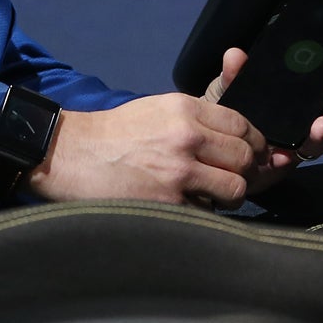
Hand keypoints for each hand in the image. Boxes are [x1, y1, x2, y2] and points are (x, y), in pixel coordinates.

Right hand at [22, 92, 268, 209]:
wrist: (68, 154)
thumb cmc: (116, 135)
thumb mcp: (158, 109)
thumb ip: (201, 117)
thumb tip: (246, 138)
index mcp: (185, 109)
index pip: (243, 125)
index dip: (254, 144)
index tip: (252, 155)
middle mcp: (186, 135)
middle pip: (246, 157)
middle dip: (244, 172)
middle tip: (227, 178)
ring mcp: (178, 171)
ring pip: (235, 188)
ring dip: (227, 196)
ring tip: (207, 195)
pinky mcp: (167, 202)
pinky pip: (208, 212)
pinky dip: (202, 213)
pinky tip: (182, 206)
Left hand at [202, 45, 322, 191]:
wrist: (208, 146)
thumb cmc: (224, 110)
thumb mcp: (226, 86)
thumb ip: (233, 73)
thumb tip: (235, 56)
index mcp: (296, 88)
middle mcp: (304, 111)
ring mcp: (298, 137)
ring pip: (322, 133)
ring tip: (321, 123)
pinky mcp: (287, 161)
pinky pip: (297, 159)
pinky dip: (291, 155)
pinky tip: (285, 153)